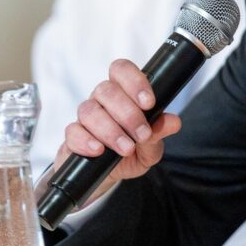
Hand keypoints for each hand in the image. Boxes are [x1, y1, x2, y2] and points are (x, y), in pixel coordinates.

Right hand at [53, 59, 181, 201]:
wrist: (107, 175)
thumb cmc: (131, 152)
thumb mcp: (150, 147)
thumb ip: (159, 132)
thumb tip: (173, 122)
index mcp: (122, 93)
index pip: (121, 70)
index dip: (134, 81)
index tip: (149, 102)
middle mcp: (101, 100)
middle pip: (106, 90)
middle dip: (128, 113)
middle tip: (142, 134)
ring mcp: (85, 117)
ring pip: (89, 110)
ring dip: (110, 130)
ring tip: (126, 148)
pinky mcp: (72, 136)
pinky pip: (73, 131)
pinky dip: (86, 141)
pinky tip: (99, 150)